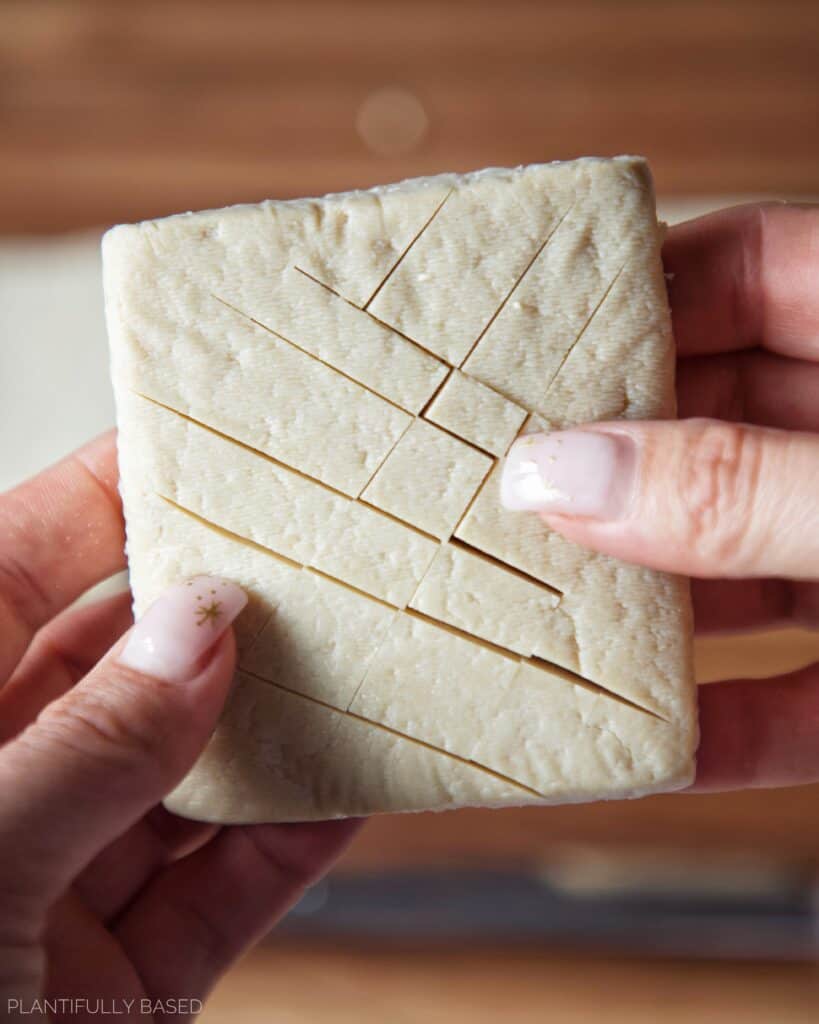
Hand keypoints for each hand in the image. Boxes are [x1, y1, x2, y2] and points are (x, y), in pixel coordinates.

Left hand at [0, 434, 358, 1018]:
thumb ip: (87, 742)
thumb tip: (199, 623)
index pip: (34, 554)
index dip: (123, 492)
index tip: (219, 446)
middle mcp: (5, 775)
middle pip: (136, 658)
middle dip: (231, 611)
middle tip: (328, 557)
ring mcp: (68, 872)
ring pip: (199, 768)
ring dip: (286, 721)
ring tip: (371, 657)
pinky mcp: (127, 970)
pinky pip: (232, 879)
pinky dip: (301, 832)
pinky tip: (363, 778)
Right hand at [501, 202, 818, 792]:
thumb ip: (741, 488)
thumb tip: (558, 475)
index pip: (743, 272)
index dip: (629, 295)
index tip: (514, 337)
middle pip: (712, 427)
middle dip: (604, 466)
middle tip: (485, 483)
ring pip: (734, 566)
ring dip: (641, 606)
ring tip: (524, 615)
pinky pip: (790, 697)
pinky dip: (723, 728)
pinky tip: (644, 746)